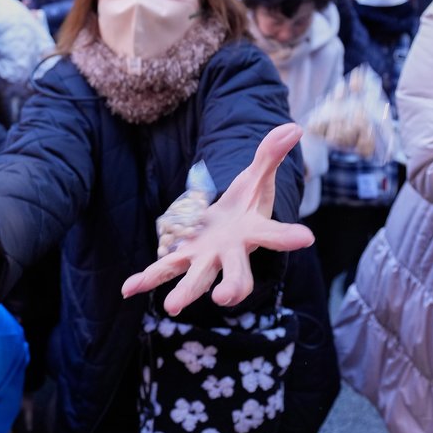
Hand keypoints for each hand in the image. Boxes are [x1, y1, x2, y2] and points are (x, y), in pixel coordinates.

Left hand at [121, 124, 313, 314]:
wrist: (228, 223)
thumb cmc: (246, 203)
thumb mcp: (257, 176)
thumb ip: (270, 154)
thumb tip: (292, 127)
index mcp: (253, 232)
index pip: (274, 234)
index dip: (288, 236)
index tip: (306, 237)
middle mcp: (231, 253)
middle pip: (236, 274)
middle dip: (233, 286)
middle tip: (226, 297)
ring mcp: (205, 259)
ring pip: (197, 278)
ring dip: (186, 292)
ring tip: (172, 306)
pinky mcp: (181, 257)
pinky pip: (163, 269)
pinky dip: (144, 279)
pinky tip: (127, 289)